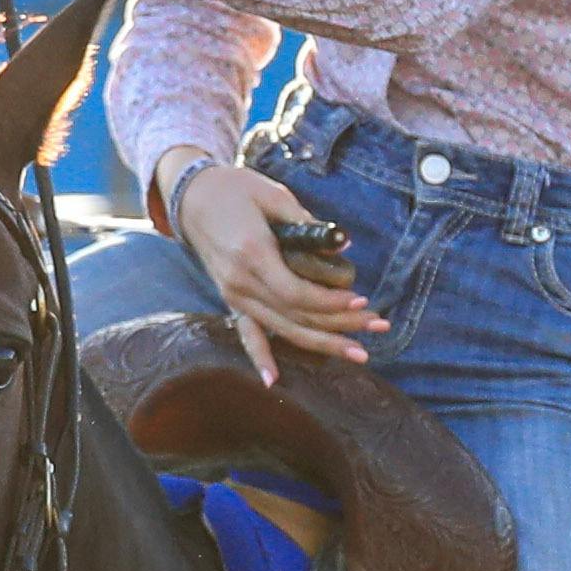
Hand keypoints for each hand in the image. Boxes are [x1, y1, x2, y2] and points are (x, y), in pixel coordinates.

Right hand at [166, 154, 379, 381]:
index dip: (331, 302)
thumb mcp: (274, 195)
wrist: (192, 196)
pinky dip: (259, 358)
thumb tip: (344, 245)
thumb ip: (308, 222)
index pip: (296, 293)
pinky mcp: (231, 300)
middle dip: (340, 325)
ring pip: (282, 329)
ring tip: (358, 352)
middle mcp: (240, 282)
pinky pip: (247, 334)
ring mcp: (233, 295)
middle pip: (296, 316)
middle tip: (378, 327)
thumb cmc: (237, 189)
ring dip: (322, 344)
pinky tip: (274, 381)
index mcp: (252, 253)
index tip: (361, 301)